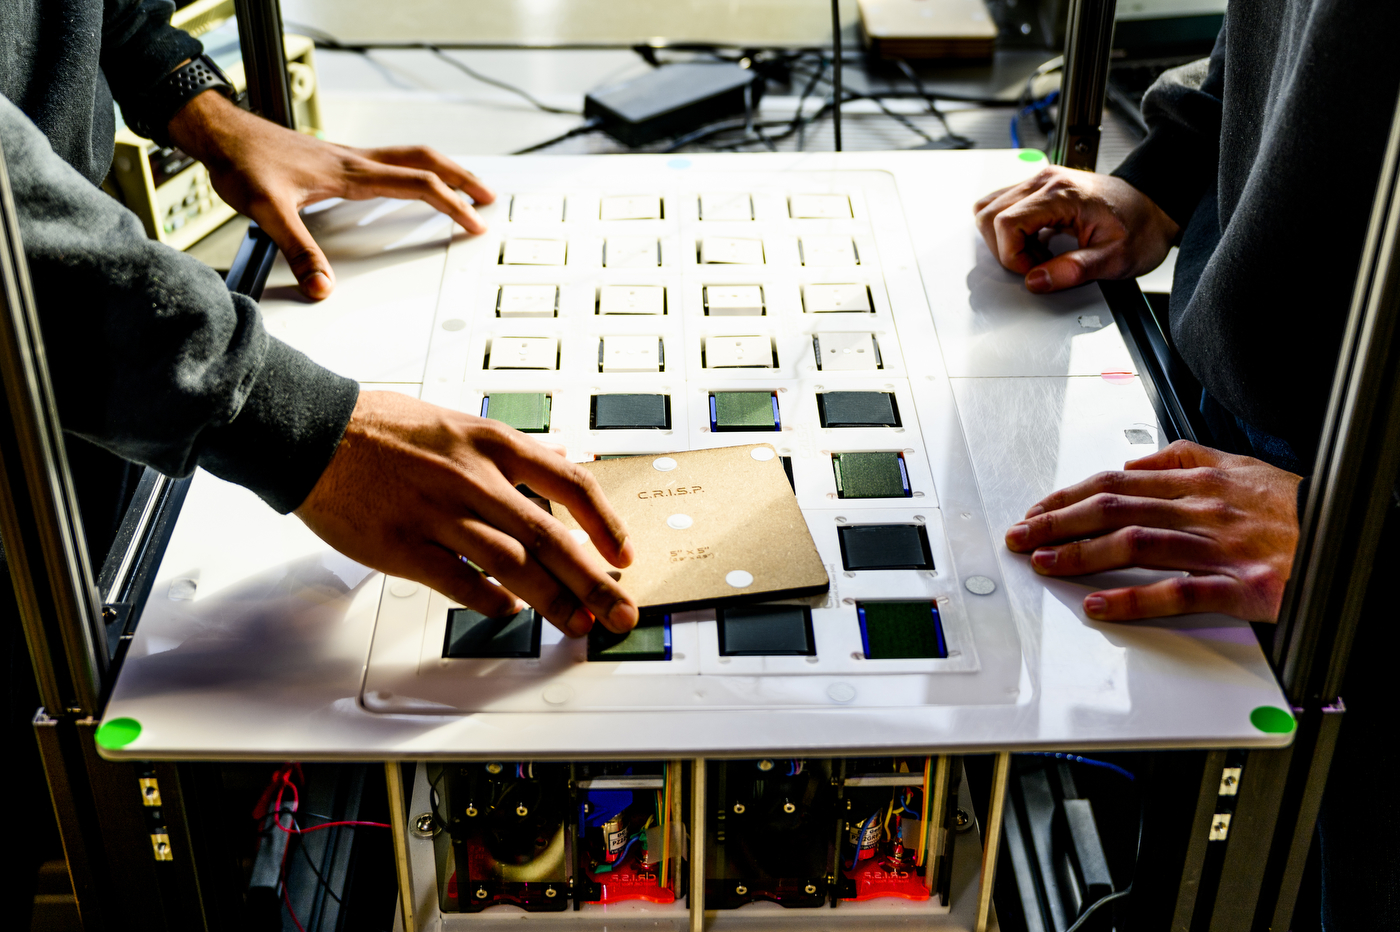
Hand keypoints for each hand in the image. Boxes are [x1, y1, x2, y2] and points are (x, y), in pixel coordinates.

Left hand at [167, 90, 494, 299]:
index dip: (451, 204)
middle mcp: (355, 161)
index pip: (416, 185)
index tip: (473, 222)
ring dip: (443, 170)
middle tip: (488, 196)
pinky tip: (409, 184)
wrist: (219, 133)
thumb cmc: (241, 162)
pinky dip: (415, 171)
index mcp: (350, 174)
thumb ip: (298, 251)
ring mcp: (347, 158)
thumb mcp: (267, 213)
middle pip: (425, 161)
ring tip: (463, 187)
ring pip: (410, 157)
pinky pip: (390, 162)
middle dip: (462, 178)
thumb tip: (323, 287)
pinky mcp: (336, 160)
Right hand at [295, 391, 638, 637]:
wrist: (315, 432)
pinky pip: (460, 582)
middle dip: (595, 581)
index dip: (605, 524)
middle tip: (622, 612)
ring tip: (577, 623)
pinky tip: (510, 611)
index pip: (570, 483)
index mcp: (492, 444)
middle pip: (551, 537)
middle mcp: (473, 478)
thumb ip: (513, 454)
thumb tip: (563, 468)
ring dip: (552, 600)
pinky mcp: (404, 546)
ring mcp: (439, 514)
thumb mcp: (462, 424)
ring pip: (513, 565)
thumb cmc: (386, 429)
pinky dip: (491, 601)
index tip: (624, 554)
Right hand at [973, 165, 1178, 293]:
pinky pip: (1003, 205)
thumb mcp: (1115, 258)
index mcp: (1061, 194)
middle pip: (988, 213)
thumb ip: (1074, 271)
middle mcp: (1045, 181)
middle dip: (1003, 248)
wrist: (1157, 204)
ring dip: (1002, 238)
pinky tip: (1034, 240)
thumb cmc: (1141, 227)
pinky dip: (1008, 228)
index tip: (1035, 270)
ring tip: (1034, 252)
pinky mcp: (1040, 188)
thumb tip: (1036, 281)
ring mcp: (1041, 181)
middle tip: (1035, 263)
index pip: (1005, 223)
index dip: (1012, 255)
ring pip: (988, 207)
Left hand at [1003, 440, 1301, 621]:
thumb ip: (1187, 459)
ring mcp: (1220, 548)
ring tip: (1046, 563)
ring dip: (1083, 554)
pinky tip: (1100, 606)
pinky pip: (1179, 591)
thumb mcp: (1244, 467)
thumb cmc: (1297, 509)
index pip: (1117, 484)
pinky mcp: (1242, 587)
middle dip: (1059, 522)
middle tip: (1021, 537)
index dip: (1069, 496)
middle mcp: (1203, 510)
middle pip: (1115, 508)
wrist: (1353, 533)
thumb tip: (1138, 462)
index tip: (1036, 510)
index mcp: (1199, 482)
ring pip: (1136, 543)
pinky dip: (1135, 599)